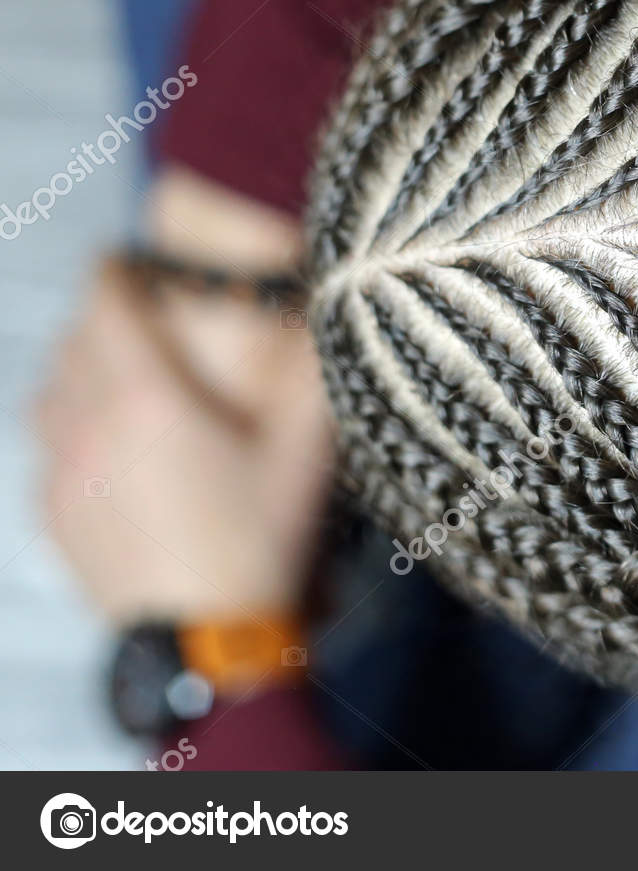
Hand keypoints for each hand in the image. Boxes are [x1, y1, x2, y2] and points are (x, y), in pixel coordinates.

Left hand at [34, 173, 332, 626]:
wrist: (206, 638)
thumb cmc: (258, 539)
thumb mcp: (304, 454)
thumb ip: (312, 375)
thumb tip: (324, 308)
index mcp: (145, 397)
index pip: (105, 298)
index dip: (124, 270)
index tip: (146, 263)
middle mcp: (88, 423)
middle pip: (74, 337)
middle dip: (108, 317)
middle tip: (151, 318)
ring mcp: (62, 471)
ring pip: (50, 389)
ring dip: (83, 369)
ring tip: (127, 376)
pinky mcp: (54, 512)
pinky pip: (48, 445)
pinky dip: (73, 425)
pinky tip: (115, 445)